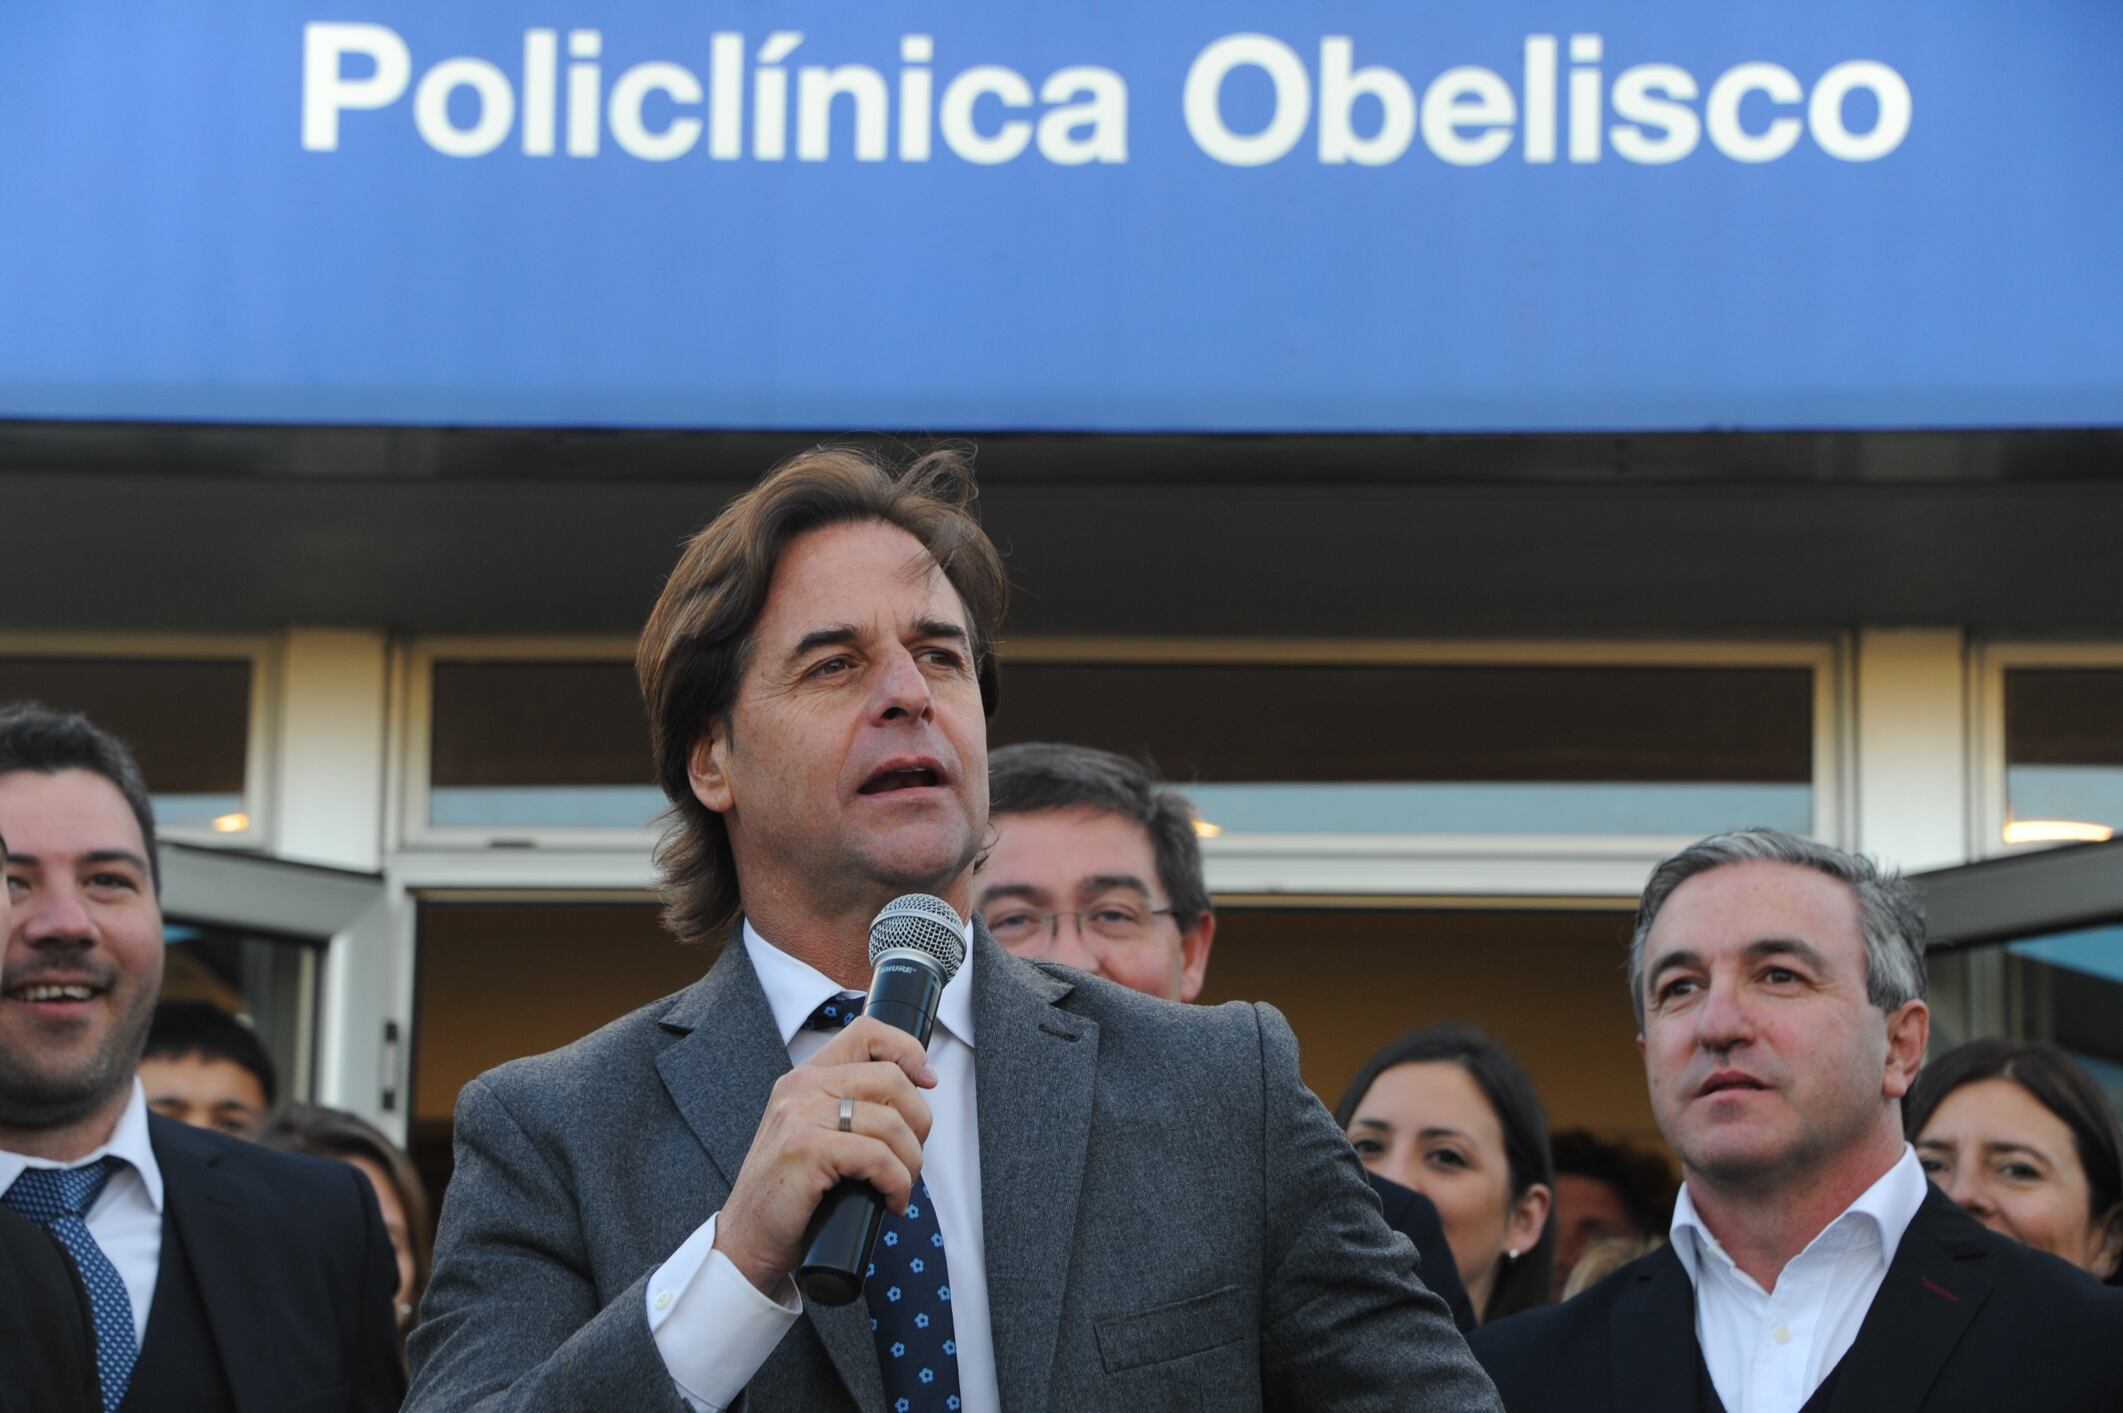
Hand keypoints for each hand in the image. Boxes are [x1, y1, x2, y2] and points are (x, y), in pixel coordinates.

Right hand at [712, 1017, 936, 1294]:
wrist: (746, 1240)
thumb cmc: (789, 1194)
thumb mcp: (814, 1134)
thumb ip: (849, 1108)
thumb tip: (914, 1095)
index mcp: (805, 1078)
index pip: (866, 1034)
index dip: (907, 1050)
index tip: (927, 1080)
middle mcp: (801, 1088)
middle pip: (891, 1079)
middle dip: (918, 1122)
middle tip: (911, 1157)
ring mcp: (801, 1116)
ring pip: (890, 1122)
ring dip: (910, 1161)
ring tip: (900, 1186)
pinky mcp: (807, 1149)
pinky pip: (878, 1156)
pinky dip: (896, 1182)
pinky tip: (891, 1200)